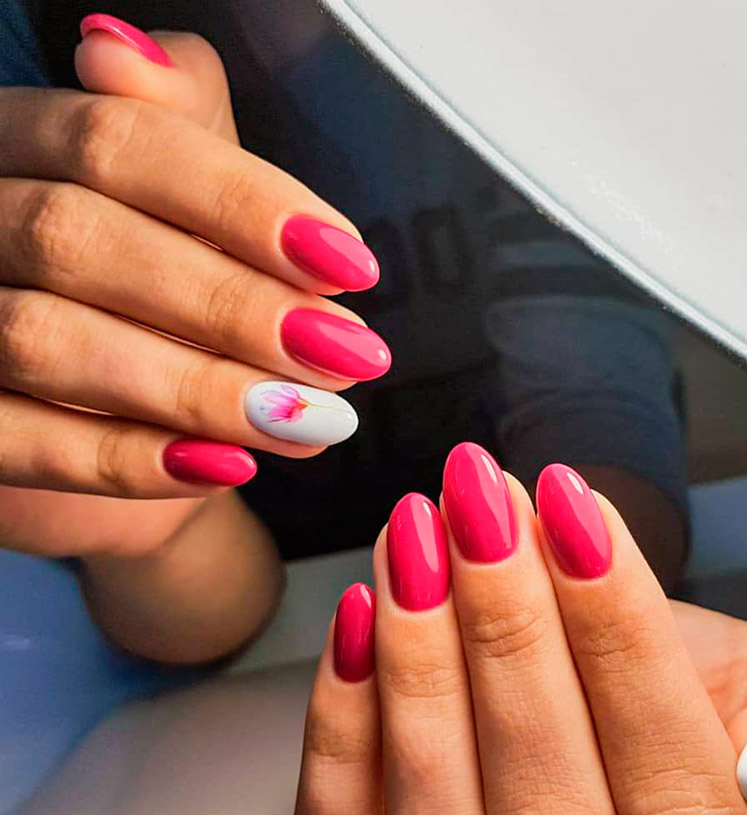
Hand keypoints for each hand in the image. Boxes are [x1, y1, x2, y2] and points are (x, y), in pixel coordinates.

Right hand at [0, 19, 387, 557]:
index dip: (240, 202)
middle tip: (343, 354)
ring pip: (49, 341)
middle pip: (80, 239)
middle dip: (231, 304)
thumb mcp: (178, 204)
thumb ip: (177, 132)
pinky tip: (225, 464)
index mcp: (22, 142)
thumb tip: (130, 50)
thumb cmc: (151, 294)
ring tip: (308, 420)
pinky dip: (131, 460)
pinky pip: (20, 443)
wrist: (107, 417)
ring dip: (199, 388)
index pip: (117, 140)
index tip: (347, 263)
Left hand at [291, 444, 746, 814]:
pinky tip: (359, 623)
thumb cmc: (697, 720)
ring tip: (415, 536)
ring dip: (419, 668)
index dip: (622, 645)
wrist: (607, 742)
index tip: (574, 514)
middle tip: (477, 504)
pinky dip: (341, 739)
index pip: (680, 799)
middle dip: (508, 638)